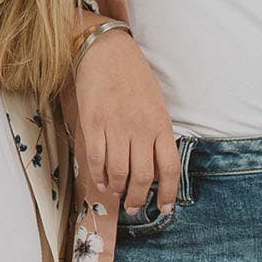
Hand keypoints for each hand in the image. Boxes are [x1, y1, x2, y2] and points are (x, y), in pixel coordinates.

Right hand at [74, 30, 177, 214]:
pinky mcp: (92, 124)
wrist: (106, 53)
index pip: (169, 168)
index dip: (168, 193)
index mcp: (160, 124)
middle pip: (142, 177)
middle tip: (134, 208)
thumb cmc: (134, 78)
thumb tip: (154, 167)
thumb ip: (156, 134)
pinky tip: (102, 183)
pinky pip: (95, 159)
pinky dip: (99, 176)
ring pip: (118, 172)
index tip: (165, 208)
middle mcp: (139, 129)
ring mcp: (115, 127)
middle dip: (138, 199)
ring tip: (118, 195)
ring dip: (118, 190)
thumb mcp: (156, 105)